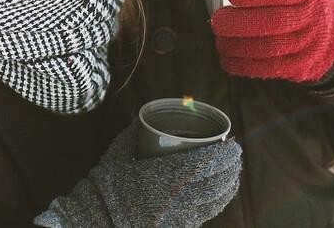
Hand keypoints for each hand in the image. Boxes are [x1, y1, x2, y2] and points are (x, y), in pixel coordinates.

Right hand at [35, 122, 241, 227]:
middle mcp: (178, 198)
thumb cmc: (106, 183)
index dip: (226, 155)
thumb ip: (133, 133)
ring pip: (215, 202)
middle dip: (231, 169)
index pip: (207, 163)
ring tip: (232, 175)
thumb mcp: (118, 153)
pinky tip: (219, 197)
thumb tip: (140, 115)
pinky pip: (204, 216)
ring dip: (228, 187)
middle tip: (235, 157)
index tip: (233, 145)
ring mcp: (179, 217)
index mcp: (166, 175)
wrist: (97, 218)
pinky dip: (216, 204)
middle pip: (216, 183)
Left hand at [210, 0, 333, 83]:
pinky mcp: (300, 68)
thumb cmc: (298, 5)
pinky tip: (227, 58)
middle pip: (274, 22)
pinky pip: (269, 69)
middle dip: (239, 22)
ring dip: (237, 46)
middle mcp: (310, 19)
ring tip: (219, 40)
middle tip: (217, 21)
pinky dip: (243, 65)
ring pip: (269, 48)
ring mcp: (307, 45)